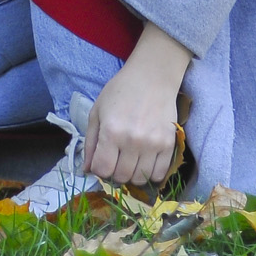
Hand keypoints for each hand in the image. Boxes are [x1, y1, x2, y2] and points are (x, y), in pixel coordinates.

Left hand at [84, 24, 190, 186]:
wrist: (152, 77)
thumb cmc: (120, 91)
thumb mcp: (97, 112)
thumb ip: (90, 143)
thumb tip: (86, 170)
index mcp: (111, 132)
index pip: (102, 170)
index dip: (99, 170)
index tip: (102, 161)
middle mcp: (133, 141)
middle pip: (121, 176)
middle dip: (114, 173)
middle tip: (116, 160)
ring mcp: (153, 144)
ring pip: (140, 178)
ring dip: (132, 175)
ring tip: (130, 160)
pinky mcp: (169, 144)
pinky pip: (160, 174)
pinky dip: (150, 174)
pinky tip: (145, 162)